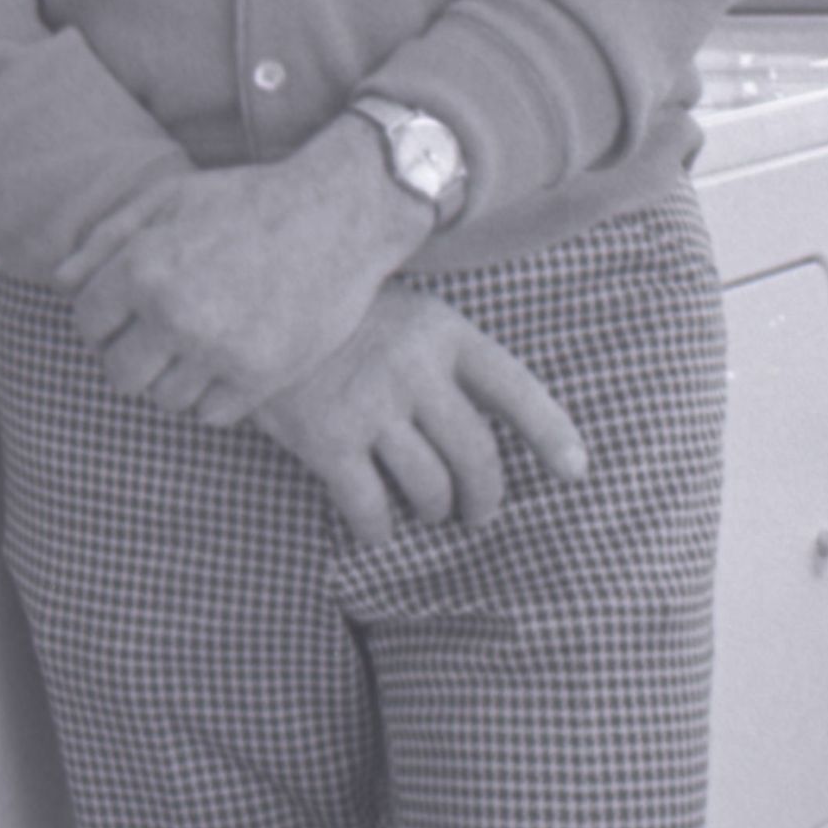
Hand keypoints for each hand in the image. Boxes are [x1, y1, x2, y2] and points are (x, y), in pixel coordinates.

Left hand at [54, 119, 428, 422]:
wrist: (338, 213)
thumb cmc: (248, 201)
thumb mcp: (170, 199)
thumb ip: (108, 239)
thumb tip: (61, 283)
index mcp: (143, 269)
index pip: (87, 324)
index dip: (104, 318)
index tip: (129, 311)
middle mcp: (174, 315)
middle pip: (119, 374)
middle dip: (132, 355)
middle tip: (162, 335)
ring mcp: (218, 351)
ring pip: (164, 399)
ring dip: (175, 377)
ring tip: (202, 342)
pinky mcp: (260, 378)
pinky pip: (210, 414)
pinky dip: (215, 393)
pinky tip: (231, 357)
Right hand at [258, 292, 588, 547]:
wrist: (250, 298)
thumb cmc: (339, 315)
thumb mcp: (406, 312)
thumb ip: (447, 359)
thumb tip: (491, 432)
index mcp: (444, 331)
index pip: (517, 390)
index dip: (553, 434)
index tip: (577, 471)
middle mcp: (415, 368)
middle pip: (477, 458)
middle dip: (485, 499)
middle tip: (477, 512)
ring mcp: (371, 404)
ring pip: (430, 490)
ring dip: (434, 513)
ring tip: (427, 510)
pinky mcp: (327, 440)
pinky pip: (372, 509)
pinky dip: (379, 529)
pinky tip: (375, 525)